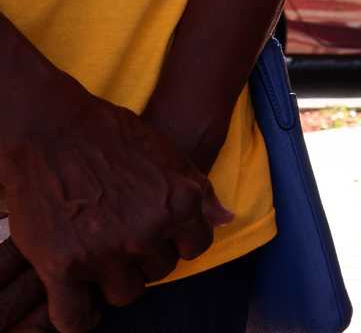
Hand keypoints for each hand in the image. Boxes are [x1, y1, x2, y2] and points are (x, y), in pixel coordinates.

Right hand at [0, 76, 230, 331]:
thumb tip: (226, 219)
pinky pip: (76, 314)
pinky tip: (78, 298)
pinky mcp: (64, 266)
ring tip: (101, 257)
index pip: (195, 248)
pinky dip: (80, 314)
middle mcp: (148, 231)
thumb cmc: (115, 136)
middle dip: (145, 258)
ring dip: (115, 280)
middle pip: (160, 270)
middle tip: (122, 239)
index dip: (177, 241)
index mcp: (180, 204)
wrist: (53, 129)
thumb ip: (199, 192)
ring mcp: (106, 251)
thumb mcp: (170, 155)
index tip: (159, 234)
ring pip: (126, 292)